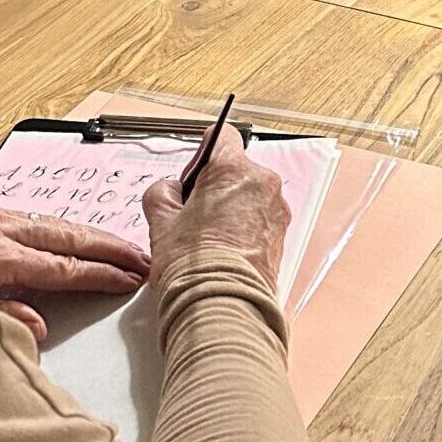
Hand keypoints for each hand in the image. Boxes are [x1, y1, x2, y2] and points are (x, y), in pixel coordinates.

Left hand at [0, 205, 148, 342]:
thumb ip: (1, 320)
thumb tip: (40, 326)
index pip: (63, 266)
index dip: (100, 274)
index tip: (130, 279)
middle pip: (67, 235)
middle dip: (109, 247)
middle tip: (143, 257)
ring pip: (52, 222)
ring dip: (89, 235)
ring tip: (120, 247)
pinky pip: (30, 217)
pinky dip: (60, 227)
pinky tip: (72, 235)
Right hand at [143, 130, 289, 294]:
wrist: (222, 305)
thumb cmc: (194, 266)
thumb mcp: (160, 221)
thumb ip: (162, 193)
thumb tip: (170, 192)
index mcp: (232, 169)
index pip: (220, 136)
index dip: (201, 154)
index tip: (192, 175)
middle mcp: (261, 182)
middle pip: (234, 169)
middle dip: (213, 187)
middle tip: (191, 216)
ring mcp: (276, 208)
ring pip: (248, 195)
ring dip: (230, 208)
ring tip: (208, 238)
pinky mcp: (282, 233)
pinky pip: (260, 217)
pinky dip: (244, 227)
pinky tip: (224, 249)